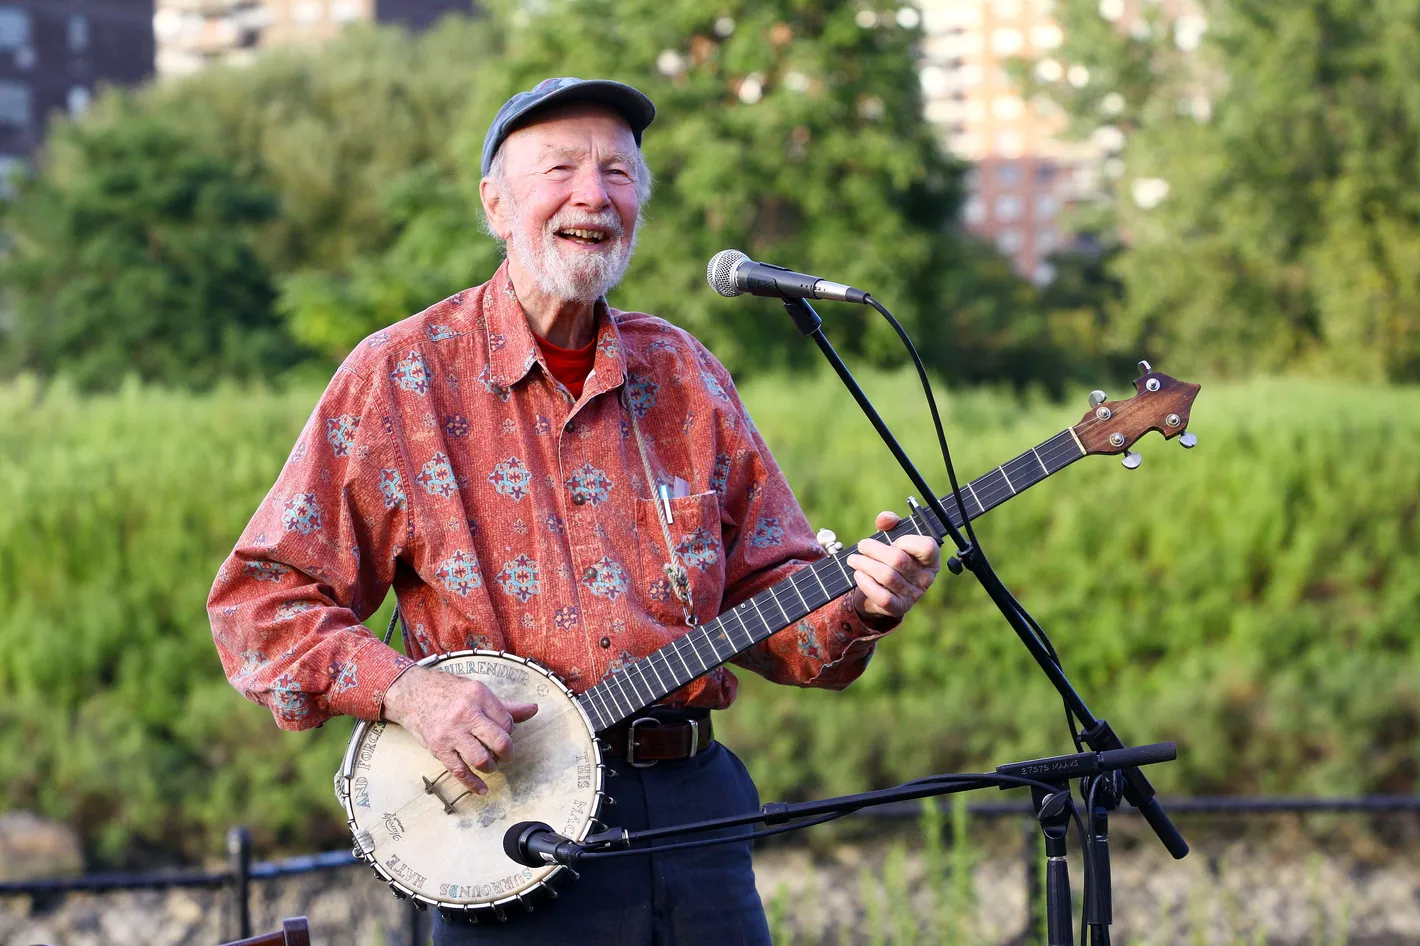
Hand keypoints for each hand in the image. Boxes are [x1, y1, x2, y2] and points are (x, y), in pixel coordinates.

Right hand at [381, 665, 538, 794]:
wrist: (413, 693)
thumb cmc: (449, 692)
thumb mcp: (478, 691)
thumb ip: (506, 705)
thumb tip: (533, 709)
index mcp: (479, 695)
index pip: (507, 722)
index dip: (510, 731)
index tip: (503, 733)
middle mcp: (465, 714)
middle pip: (499, 742)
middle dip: (507, 753)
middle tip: (505, 755)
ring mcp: (451, 733)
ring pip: (481, 759)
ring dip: (491, 767)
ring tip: (491, 764)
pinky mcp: (438, 748)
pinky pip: (459, 771)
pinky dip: (473, 784)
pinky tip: (482, 789)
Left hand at [846, 510, 940, 623]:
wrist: (882, 588)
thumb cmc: (891, 558)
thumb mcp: (893, 537)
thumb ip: (890, 523)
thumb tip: (884, 519)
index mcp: (930, 559)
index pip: (927, 548)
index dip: (907, 541)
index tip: (893, 540)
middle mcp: (925, 578)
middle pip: (898, 560)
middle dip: (874, 550)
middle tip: (861, 546)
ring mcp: (913, 595)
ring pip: (887, 577)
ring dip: (866, 565)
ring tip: (854, 559)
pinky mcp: (898, 607)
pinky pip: (882, 596)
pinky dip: (867, 584)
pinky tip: (858, 575)